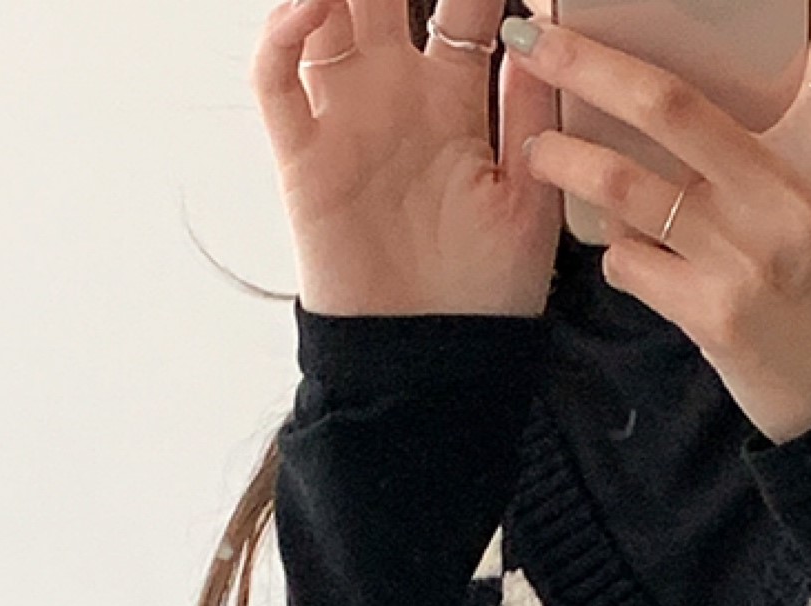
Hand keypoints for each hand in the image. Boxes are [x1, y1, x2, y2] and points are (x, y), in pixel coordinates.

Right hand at [253, 0, 564, 315]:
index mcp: (455, 101)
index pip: (461, 8)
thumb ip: (529, 115)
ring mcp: (344, 119)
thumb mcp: (530, 201)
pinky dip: (281, 32)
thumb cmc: (487, 296)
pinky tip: (309, 6)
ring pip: (323, 16)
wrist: (434, 364)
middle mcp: (395, 96)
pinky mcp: (302, 155)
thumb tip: (534, 31)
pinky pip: (275, 79)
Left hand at [499, 0, 810, 443]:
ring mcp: (744, 260)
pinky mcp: (714, 317)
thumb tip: (772, 48)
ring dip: (565, 162)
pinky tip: (619, 250)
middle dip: (585, 64)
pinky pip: (633, 265)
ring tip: (536, 151)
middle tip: (530, 38)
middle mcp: (782, 199)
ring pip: (626, 187)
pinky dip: (615, 253)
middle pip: (667, 106)